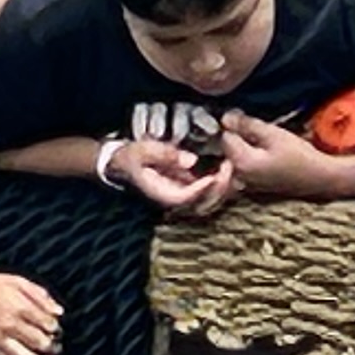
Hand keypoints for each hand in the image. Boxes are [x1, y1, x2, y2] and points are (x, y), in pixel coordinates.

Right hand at [0, 268, 66, 354]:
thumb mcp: (18, 281)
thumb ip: (41, 296)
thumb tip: (59, 312)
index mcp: (20, 308)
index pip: (48, 325)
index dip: (56, 329)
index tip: (56, 329)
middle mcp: (10, 326)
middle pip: (40, 343)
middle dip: (53, 346)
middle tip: (57, 346)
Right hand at [112, 137, 238, 219]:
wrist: (122, 162)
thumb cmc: (130, 156)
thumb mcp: (142, 150)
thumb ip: (165, 154)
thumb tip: (191, 160)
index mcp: (161, 194)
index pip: (186, 197)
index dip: (203, 188)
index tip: (216, 174)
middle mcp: (174, 199)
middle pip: (202, 203)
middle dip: (219, 188)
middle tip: (230, 167)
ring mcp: (182, 194)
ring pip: (209, 200)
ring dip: (224, 186)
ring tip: (232, 166)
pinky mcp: (188, 187)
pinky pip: (208, 191)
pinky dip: (220, 182)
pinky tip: (228, 166)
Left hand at [216, 110, 345, 199]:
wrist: (317, 178)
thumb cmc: (297, 155)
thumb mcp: (272, 134)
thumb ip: (247, 125)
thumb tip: (225, 117)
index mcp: (240, 162)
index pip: (226, 137)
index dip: (235, 124)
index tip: (250, 120)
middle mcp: (238, 176)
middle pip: (229, 148)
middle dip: (239, 136)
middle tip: (261, 131)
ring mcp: (245, 183)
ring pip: (236, 156)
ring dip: (245, 146)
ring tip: (265, 141)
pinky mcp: (253, 186)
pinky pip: (244, 166)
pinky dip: (250, 157)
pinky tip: (266, 154)